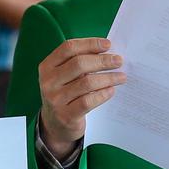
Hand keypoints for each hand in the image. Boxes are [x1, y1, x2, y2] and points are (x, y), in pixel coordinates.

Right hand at [38, 37, 125, 159]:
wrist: (55, 124)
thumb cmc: (65, 93)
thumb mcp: (65, 76)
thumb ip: (79, 63)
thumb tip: (108, 52)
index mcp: (47, 66)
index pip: (68, 48)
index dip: (89, 43)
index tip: (108, 44)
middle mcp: (48, 82)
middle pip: (79, 64)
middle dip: (102, 60)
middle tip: (119, 61)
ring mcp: (55, 99)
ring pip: (86, 83)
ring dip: (108, 78)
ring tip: (121, 76)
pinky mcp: (66, 115)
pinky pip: (88, 101)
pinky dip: (103, 94)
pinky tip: (111, 90)